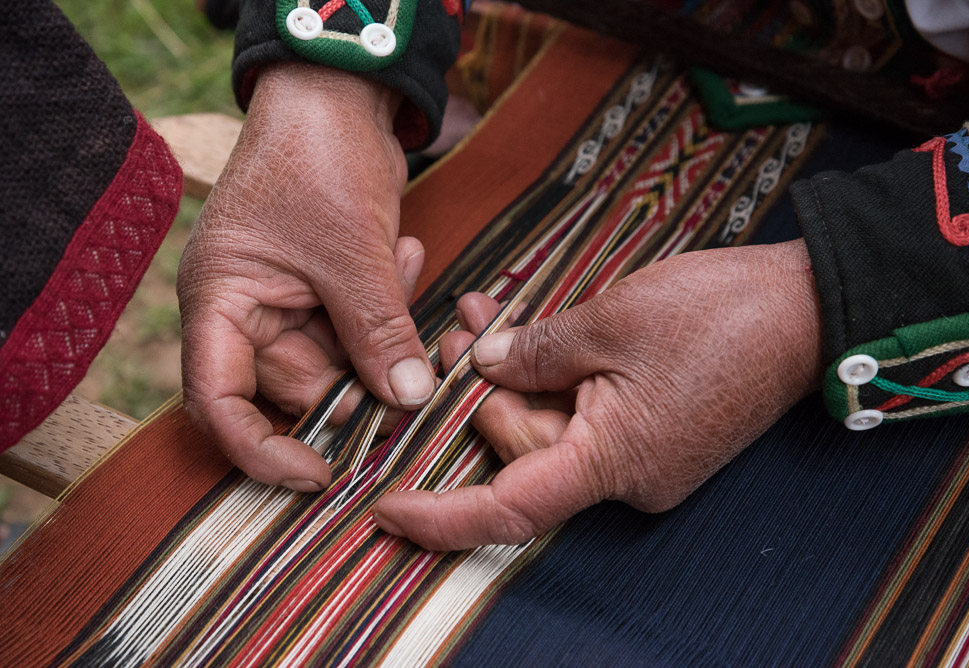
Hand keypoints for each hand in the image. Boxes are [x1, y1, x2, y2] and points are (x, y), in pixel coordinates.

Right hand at [178, 63, 434, 491]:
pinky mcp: (326, 289)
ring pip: (339, 359)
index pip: (218, 401)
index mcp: (220, 302)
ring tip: (396, 261)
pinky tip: (400, 250)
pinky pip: (360, 326)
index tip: (316, 475)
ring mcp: (286, 301)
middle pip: (297, 385)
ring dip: (382, 333)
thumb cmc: (317, 158)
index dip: (259, 449)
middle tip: (411, 371)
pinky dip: (388, 306)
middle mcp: (245, 311)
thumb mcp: (351, 254)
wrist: (338, 97)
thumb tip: (407, 402)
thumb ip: (378, 333)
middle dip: (358, 381)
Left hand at [373, 240, 824, 549]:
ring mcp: (645, 455)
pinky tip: (533, 329)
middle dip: (484, 390)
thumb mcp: (611, 319)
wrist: (810, 306)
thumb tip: (486, 367)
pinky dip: (555, 376)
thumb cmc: (721, 313)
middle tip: (460, 327)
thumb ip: (535, 350)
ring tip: (485, 314)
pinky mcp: (656, 430)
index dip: (443, 517)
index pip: (510, 509)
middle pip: (523, 449)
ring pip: (551, 425)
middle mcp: (628, 474)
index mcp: (613, 460)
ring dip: (516, 373)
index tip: (388, 508)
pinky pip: (584, 413)